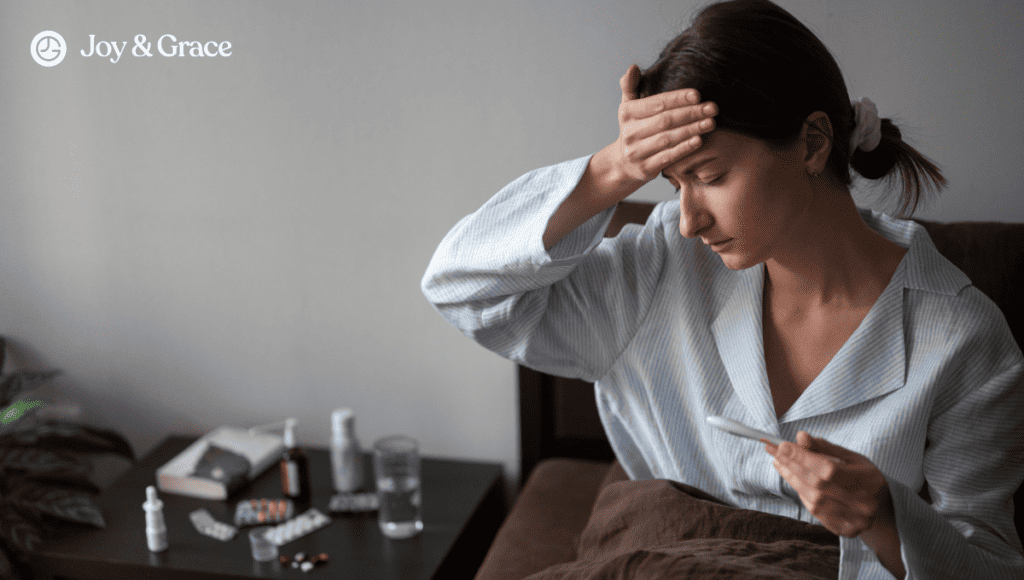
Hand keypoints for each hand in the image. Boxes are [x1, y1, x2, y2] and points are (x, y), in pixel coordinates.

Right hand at [612, 64, 717, 184]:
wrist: (624, 163)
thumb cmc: (635, 128)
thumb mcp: (628, 106)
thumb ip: (630, 86)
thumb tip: (633, 67)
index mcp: (627, 113)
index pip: (656, 104)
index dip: (678, 99)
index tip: (698, 95)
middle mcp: (629, 133)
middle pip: (665, 121)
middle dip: (691, 113)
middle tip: (712, 108)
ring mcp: (636, 152)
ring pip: (668, 138)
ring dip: (692, 129)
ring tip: (711, 122)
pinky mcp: (645, 168)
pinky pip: (668, 157)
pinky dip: (684, 148)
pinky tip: (699, 140)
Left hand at [764, 431, 892, 538]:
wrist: (883, 509)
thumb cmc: (864, 477)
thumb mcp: (851, 457)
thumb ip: (825, 448)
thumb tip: (800, 437)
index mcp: (869, 480)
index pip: (829, 469)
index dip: (803, 457)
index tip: (782, 445)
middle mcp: (863, 504)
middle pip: (817, 485)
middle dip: (792, 465)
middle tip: (774, 451)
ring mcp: (854, 521)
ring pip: (813, 500)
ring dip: (792, 479)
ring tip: (779, 463)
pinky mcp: (844, 531)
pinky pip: (815, 512)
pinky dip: (802, 493)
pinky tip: (793, 479)